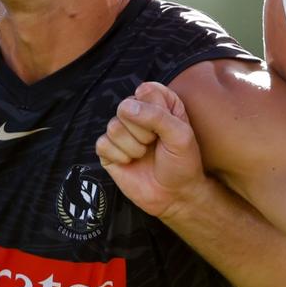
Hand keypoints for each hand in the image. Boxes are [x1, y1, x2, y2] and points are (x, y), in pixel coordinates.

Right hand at [95, 81, 206, 218]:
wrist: (175, 195)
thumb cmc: (182, 163)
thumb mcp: (180, 135)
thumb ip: (157, 116)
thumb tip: (125, 107)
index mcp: (159, 102)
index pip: (145, 91)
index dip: (156, 111)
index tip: (168, 128)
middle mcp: (138, 113)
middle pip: (125, 107)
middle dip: (143, 132)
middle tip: (155, 144)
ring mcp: (121, 132)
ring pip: (113, 127)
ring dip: (133, 147)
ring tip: (144, 155)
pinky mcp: (108, 150)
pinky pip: (102, 144)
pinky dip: (120, 157)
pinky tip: (131, 162)